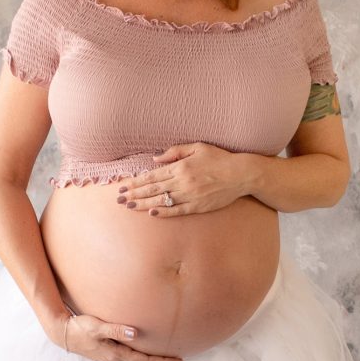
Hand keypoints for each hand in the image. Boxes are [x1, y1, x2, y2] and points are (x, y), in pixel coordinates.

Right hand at [58, 312, 183, 360]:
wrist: (63, 335)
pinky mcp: (107, 354)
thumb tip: (135, 332)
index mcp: (116, 355)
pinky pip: (130, 360)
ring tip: (164, 360)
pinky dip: (141, 359)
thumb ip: (116, 329)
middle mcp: (116, 359)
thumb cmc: (80, 328)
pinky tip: (142, 354)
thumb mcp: (97, 327)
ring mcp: (111, 358)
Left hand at [116, 142, 248, 216]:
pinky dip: (163, 212)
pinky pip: (177, 211)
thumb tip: (155, 159)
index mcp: (181, 167)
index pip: (152, 176)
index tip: (123, 186)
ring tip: (129, 206)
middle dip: (134, 194)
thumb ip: (175, 152)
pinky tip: (151, 213)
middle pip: (153, 189)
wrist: (240, 174)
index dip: (136, 182)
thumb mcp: (197, 147)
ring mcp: (190, 196)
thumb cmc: (219, 158)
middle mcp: (183, 182)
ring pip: (161, 201)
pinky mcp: (198, 206)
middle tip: (119, 199)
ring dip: (143, 204)